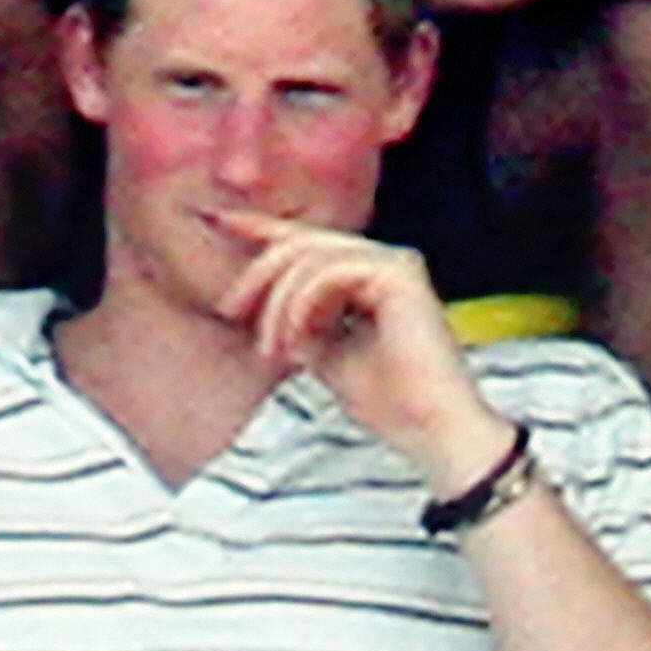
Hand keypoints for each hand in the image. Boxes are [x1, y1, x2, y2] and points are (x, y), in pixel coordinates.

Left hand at [213, 212, 514, 493]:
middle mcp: (384, 262)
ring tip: (272, 350)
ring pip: (309, 258)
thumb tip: (269, 309)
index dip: (262, 228)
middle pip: (301, 245)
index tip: (221, 221)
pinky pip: (329, 272)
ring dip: (279, 304)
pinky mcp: (399, 274)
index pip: (308, 243)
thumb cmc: (388, 402)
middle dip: (258, 276)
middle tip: (229, 311)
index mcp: (369, 277)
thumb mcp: (326, 355)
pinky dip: (302, 304)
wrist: (429, 429)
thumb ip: (301, 325)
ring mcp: (395, 264)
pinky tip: (296, 338)